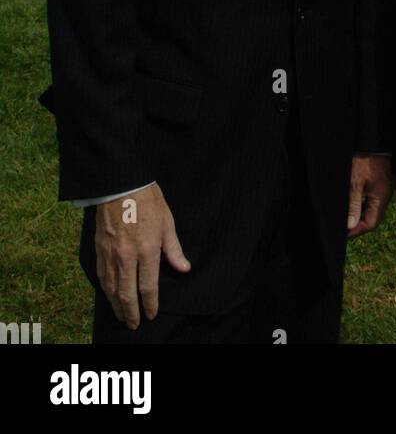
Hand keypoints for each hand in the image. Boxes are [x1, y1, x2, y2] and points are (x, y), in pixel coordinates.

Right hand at [95, 182, 190, 328]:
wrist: (121, 183)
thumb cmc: (148, 200)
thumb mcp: (167, 222)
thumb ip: (173, 249)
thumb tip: (184, 268)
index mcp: (146, 249)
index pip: (147, 287)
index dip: (150, 304)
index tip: (151, 314)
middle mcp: (126, 256)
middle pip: (127, 294)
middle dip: (131, 312)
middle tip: (134, 325)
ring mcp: (110, 254)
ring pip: (111, 289)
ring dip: (116, 306)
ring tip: (122, 317)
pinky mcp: (99, 249)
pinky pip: (101, 276)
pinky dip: (105, 290)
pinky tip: (109, 296)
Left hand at [347, 155, 391, 237]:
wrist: (371, 143)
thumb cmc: (363, 161)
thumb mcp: (354, 183)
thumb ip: (353, 205)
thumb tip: (351, 225)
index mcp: (381, 198)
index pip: (371, 223)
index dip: (357, 231)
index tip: (344, 233)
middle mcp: (384, 196)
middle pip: (372, 219)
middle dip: (358, 226)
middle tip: (343, 229)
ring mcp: (382, 191)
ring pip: (371, 211)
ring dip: (359, 217)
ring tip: (346, 220)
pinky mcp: (378, 185)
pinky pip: (371, 202)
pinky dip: (361, 207)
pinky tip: (351, 207)